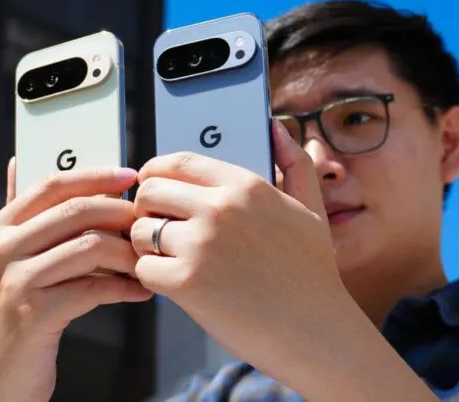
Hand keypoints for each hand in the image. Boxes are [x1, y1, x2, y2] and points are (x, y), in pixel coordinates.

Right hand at [0, 160, 151, 401]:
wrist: (3, 375)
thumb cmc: (21, 311)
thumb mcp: (12, 260)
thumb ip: (22, 215)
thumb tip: (20, 159)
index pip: (52, 184)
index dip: (95, 176)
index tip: (131, 176)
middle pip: (76, 211)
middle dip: (122, 214)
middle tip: (149, 223)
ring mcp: (13, 280)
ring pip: (90, 246)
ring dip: (129, 253)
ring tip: (149, 261)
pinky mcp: (33, 313)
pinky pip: (95, 287)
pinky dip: (126, 287)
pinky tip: (142, 292)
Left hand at [130, 120, 354, 390]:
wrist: (316, 332)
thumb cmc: (313, 273)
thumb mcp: (311, 209)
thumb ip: (294, 163)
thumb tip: (275, 127)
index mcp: (246, 186)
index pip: (178, 162)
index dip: (156, 173)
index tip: (153, 186)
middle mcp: (220, 208)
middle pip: (150, 192)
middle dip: (147, 209)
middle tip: (158, 227)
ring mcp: (201, 245)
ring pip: (142, 231)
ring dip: (147, 246)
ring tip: (169, 259)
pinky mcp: (187, 282)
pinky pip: (143, 268)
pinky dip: (152, 278)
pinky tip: (175, 285)